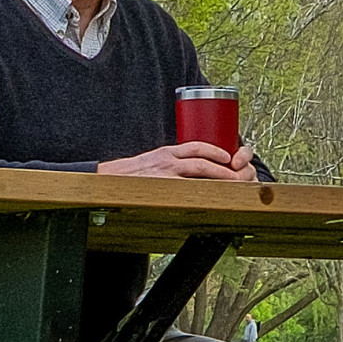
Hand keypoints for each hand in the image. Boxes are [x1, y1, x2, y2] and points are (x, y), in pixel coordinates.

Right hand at [98, 142, 257, 180]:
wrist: (104, 183)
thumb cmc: (128, 178)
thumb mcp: (151, 164)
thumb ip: (169, 166)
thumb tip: (188, 173)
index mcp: (166, 153)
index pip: (197, 146)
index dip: (216, 150)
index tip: (230, 156)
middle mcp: (167, 160)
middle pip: (203, 158)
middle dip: (224, 166)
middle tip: (238, 173)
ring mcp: (164, 174)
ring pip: (200, 170)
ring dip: (221, 176)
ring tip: (234, 182)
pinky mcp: (161, 187)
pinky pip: (188, 187)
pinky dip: (204, 189)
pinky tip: (215, 195)